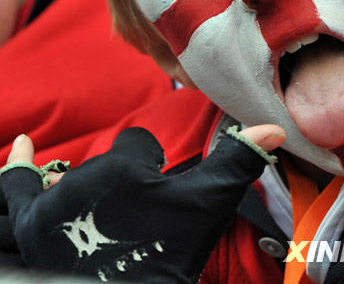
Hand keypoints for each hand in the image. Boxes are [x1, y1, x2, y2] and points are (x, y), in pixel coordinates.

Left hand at [0, 125, 285, 282]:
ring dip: (56, 177)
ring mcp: (47, 210)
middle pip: (99, 161)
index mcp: (121, 169)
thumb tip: (276, 127)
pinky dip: (15, 176)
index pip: (136, 143)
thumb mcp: (208, 208)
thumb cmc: (171, 257)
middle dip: (116, 179)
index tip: (157, 190)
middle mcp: (77, 182)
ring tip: (43, 165)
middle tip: (130, 215)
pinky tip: (18, 151)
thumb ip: (238, 162)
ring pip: (57, 175)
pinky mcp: (30, 231)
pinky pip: (11, 194)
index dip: (150, 163)